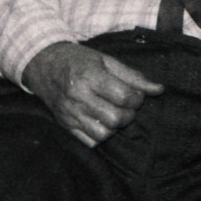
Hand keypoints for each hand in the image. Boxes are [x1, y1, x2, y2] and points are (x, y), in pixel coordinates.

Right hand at [20, 41, 163, 146]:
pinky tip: (98, 121)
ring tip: (110, 113)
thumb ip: (132, 76)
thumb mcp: (104, 60)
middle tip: (123, 105)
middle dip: (127, 114)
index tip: (133, 93)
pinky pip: (89, 141)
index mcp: (89, 76)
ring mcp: (69, 111)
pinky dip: (98, 135)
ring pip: (103, 134)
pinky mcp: (63, 123)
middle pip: (116, 119)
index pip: (125, 97)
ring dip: (113, 126)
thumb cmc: (76, 59)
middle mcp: (77, 95)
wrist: (40, 62)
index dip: (137, 97)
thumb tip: (159, 90)